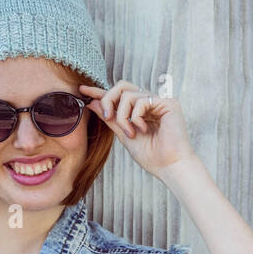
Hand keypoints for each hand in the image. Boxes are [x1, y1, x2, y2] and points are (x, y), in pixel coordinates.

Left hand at [79, 81, 196, 178]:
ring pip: (128, 94)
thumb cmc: (152, 156)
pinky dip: (135, 117)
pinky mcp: (168, 103)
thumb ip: (111, 119)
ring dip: (123, 116)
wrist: (169, 166)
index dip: (101, 92)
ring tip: (131, 133)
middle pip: (121, 86)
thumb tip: (93, 103)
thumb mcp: (124, 135)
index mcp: (141, 110)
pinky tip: (142, 130)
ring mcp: (159, 101)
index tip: (82, 89)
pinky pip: (141, 100)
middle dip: (109, 99)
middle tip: (107, 117)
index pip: (119, 96)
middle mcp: (150, 102)